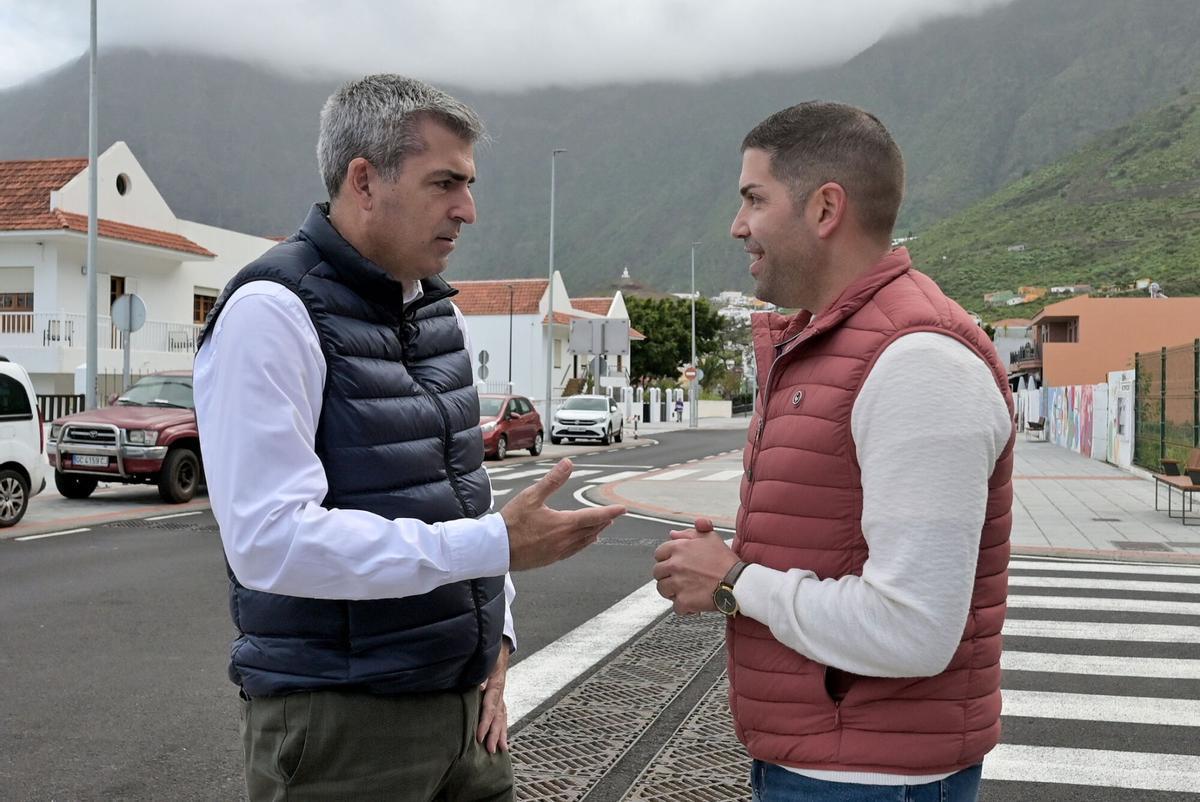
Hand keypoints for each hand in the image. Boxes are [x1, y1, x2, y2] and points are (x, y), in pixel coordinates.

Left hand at [476, 638, 510, 753]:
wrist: (498, 643)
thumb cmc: (488, 652)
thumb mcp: (483, 659)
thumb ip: (480, 673)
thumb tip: (480, 687)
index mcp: (496, 683)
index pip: (491, 706)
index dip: (485, 722)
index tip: (480, 736)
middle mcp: (500, 691)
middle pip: (499, 715)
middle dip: (495, 733)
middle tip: (491, 749)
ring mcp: (501, 694)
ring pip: (503, 716)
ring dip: (502, 733)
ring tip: (501, 749)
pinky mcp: (499, 696)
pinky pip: (503, 713)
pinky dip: (503, 726)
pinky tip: (503, 738)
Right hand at [501, 459, 625, 570]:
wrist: (495, 549)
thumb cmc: (511, 522)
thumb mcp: (531, 496)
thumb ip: (552, 480)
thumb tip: (568, 463)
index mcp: (563, 524)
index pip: (593, 517)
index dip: (609, 512)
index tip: (622, 508)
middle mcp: (564, 540)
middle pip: (590, 530)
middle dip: (603, 522)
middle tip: (613, 516)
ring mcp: (557, 552)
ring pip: (583, 542)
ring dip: (594, 533)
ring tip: (601, 528)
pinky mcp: (550, 559)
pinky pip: (572, 551)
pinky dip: (582, 544)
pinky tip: (581, 543)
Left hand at [653, 519, 738, 613]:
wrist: (738, 582)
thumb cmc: (726, 561)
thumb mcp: (710, 538)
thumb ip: (690, 532)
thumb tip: (673, 534)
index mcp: (679, 548)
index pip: (659, 553)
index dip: (667, 559)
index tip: (674, 564)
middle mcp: (675, 565)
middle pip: (658, 572)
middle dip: (667, 575)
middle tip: (680, 578)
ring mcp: (678, 584)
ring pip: (663, 589)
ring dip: (672, 591)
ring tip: (685, 590)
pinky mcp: (684, 601)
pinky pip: (676, 607)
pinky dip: (684, 607)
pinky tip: (692, 602)